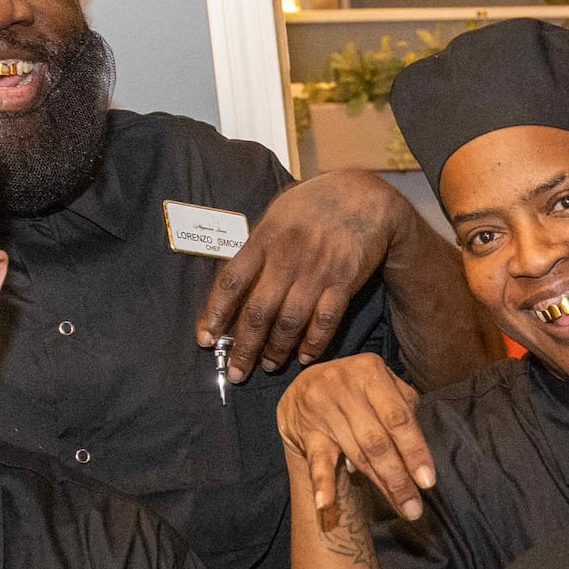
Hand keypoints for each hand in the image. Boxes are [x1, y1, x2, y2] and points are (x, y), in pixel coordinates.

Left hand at [200, 171, 418, 379]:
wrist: (363, 197)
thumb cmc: (312, 206)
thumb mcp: (276, 216)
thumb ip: (257, 248)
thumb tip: (235, 289)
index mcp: (263, 238)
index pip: (230, 282)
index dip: (215, 314)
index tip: (205, 339)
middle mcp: (287, 257)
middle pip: (258, 310)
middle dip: (245, 347)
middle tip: (237, 371)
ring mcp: (317, 270)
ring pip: (290, 320)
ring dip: (277, 349)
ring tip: (269, 366)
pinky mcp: (344, 281)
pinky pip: (325, 320)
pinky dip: (314, 343)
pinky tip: (304, 357)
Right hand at [280, 356, 436, 522]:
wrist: (304, 387)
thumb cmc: (357, 389)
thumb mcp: (381, 384)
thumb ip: (404, 408)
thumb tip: (419, 449)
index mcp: (371, 372)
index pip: (398, 419)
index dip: (414, 451)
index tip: (427, 481)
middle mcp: (345, 387)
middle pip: (377, 442)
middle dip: (399, 478)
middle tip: (415, 508)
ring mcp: (322, 409)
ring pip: (356, 455)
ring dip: (379, 485)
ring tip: (400, 509)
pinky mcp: (306, 430)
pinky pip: (317, 460)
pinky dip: (322, 482)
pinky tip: (325, 504)